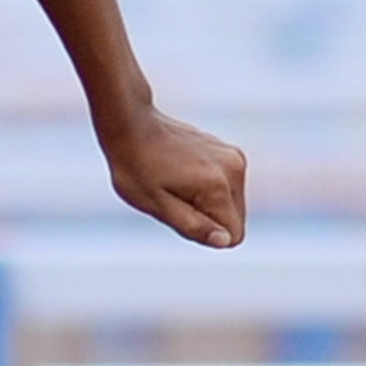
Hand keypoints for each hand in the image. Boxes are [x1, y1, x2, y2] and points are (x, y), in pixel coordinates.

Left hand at [102, 108, 245, 248]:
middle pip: (235, 221)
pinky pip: (227, 187)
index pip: (233, 236)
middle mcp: (234, 168)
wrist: (131, 124)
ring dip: (207, 203)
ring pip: (231, 205)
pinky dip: (208, 188)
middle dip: (207, 219)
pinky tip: (182, 171)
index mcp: (218, 186)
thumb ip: (192, 226)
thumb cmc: (135, 168)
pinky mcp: (230, 151)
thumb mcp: (156, 205)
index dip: (204, 233)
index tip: (179, 212)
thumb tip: (224, 241)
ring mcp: (234, 156)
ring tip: (176, 184)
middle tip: (174, 198)